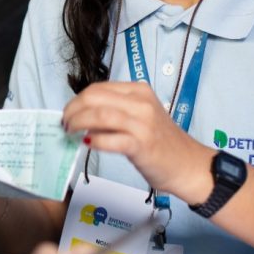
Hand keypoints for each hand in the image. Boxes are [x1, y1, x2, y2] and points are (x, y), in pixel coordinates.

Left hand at [62, 81, 209, 199]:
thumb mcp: (140, 117)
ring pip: (100, 115)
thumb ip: (115, 112)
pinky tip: (87, 144)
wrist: (189, 166)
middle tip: (65, 123)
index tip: (68, 113)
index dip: (77, 100)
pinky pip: (110, 138)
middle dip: (73, 109)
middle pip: (95, 97)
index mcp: (139, 91)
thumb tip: (81, 116)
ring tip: (70, 132)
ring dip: (78, 123)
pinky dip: (94, 140)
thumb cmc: (162, 143)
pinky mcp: (142, 145)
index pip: (98, 88)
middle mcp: (141, 102)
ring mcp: (142, 123)